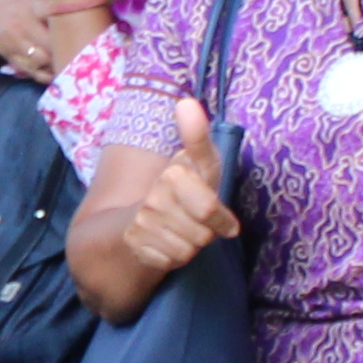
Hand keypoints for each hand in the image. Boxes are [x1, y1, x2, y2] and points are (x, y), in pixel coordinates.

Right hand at [115, 95, 240, 279]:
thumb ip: (199, 139)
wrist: (146, 212)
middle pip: (202, 234)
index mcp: (173, 174)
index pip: (208, 209)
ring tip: (183, 230)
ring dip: (191, 245)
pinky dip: (174, 257)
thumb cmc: (189, 186)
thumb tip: (186, 101)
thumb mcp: (203, 165)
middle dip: (207, 233)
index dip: (222, 219)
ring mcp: (142, 221)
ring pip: (187, 250)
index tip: (227, 223)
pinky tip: (168, 242)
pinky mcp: (134, 243)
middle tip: (199, 222)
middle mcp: (153, 196)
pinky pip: (170, 261)